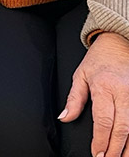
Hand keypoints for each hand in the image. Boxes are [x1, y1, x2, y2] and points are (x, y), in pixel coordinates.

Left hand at [59, 32, 128, 156]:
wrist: (118, 42)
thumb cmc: (98, 59)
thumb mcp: (80, 75)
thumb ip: (73, 99)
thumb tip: (65, 118)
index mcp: (103, 86)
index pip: (103, 120)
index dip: (100, 141)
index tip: (97, 154)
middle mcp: (122, 92)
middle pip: (121, 127)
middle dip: (115, 149)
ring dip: (128, 146)